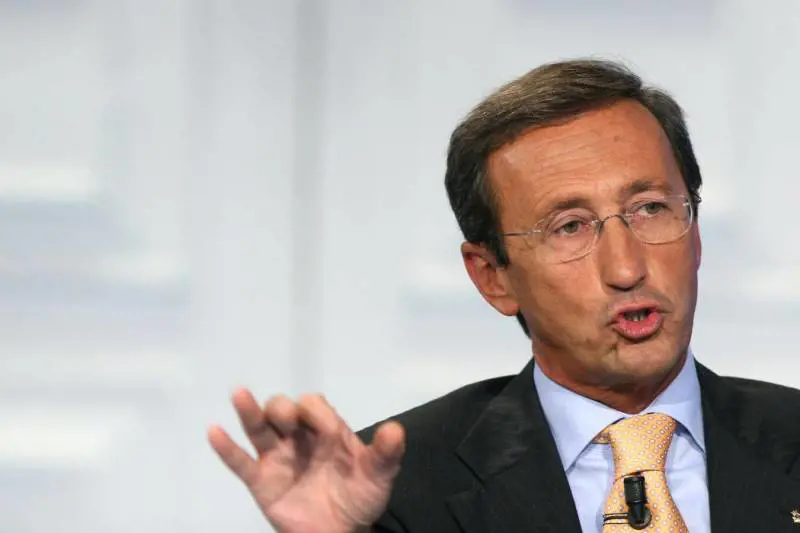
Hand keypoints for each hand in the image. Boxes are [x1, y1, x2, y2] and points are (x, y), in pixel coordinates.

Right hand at [208, 389, 404, 532]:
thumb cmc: (359, 497)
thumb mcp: (378, 475)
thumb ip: (386, 453)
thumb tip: (396, 430)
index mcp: (326, 431)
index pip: (315, 407)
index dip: (316, 412)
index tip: (325, 428)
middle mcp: (298, 437)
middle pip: (283, 410)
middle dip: (282, 408)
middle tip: (286, 418)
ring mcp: (278, 457)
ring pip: (259, 428)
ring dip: (250, 410)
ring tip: (240, 393)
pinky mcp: (261, 481)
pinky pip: (240, 462)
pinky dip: (226, 448)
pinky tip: (214, 430)